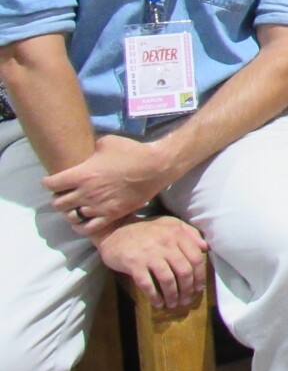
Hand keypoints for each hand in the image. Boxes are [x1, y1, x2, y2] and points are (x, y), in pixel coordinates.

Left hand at [44, 135, 174, 233]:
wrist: (155, 167)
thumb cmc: (131, 152)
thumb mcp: (106, 142)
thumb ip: (90, 150)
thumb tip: (87, 153)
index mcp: (82, 174)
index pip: (51, 184)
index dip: (48, 182)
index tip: (52, 181)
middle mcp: (86, 193)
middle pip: (58, 203)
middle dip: (58, 197)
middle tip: (64, 193)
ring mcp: (98, 206)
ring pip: (71, 216)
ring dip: (70, 211)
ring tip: (75, 206)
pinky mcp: (111, 215)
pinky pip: (87, 228)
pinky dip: (80, 226)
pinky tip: (82, 220)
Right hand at [94, 215, 208, 310]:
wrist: (114, 230)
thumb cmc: (145, 230)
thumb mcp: (169, 224)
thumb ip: (189, 233)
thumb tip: (205, 247)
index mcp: (177, 234)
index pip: (196, 257)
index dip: (200, 276)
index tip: (198, 288)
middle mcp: (166, 243)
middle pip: (184, 271)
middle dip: (188, 289)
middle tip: (186, 300)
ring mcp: (150, 254)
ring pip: (168, 280)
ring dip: (173, 295)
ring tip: (173, 304)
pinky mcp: (134, 264)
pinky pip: (148, 284)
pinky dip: (154, 296)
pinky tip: (158, 303)